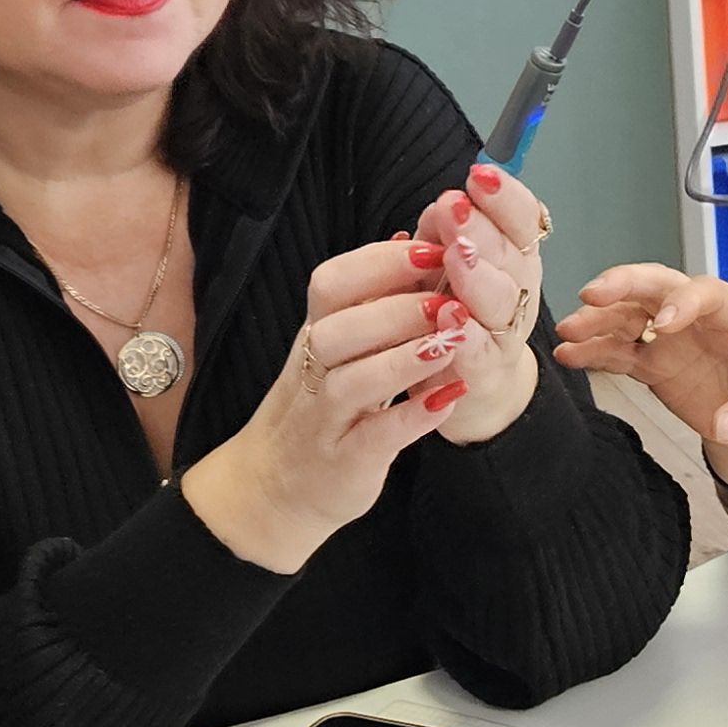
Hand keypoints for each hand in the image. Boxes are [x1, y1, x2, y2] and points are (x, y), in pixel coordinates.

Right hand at [177, 237, 477, 572]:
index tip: (433, 248)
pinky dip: (412, 416)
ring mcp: (324, 420)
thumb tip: (409, 237)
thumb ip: (374, 299)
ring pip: (351, 381)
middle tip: (450, 299)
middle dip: (395, 308)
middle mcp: (312, 373)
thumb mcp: (341, 348)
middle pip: (338, 329)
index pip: (332, 284)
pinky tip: (450, 397)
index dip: (381, 263)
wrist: (276, 488)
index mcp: (316, 335)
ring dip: (403, 357)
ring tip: (451, 340)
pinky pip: (375, 436)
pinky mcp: (345, 462)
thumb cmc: (321, 407)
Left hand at [408, 161, 550, 444]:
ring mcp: (505, 332)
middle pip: (512, 256)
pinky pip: (479, 352)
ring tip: (455, 255)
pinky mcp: (485, 371)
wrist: (467, 381)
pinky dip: (464, 334)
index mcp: (515, 255)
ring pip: (502, 301)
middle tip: (456, 208)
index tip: (480, 174)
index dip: (505, 196)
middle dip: (484, 229)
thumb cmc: (453, 309)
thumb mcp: (444, 259)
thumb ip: (445, 230)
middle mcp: (520, 290)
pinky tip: (448, 316)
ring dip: (478, 276)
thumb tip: (443, 204)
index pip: (522, 219)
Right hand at [550, 263, 727, 495]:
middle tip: (592, 294)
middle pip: (660, 286)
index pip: (710, 295)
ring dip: (599, 319)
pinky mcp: (656, 364)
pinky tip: (569, 354)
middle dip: (625, 284)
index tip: (662, 326)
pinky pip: (621, 352)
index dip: (683, 302)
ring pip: (631, 315)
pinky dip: (595, 352)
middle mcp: (701, 321)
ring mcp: (674, 340)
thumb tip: (727, 424)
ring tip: (568, 330)